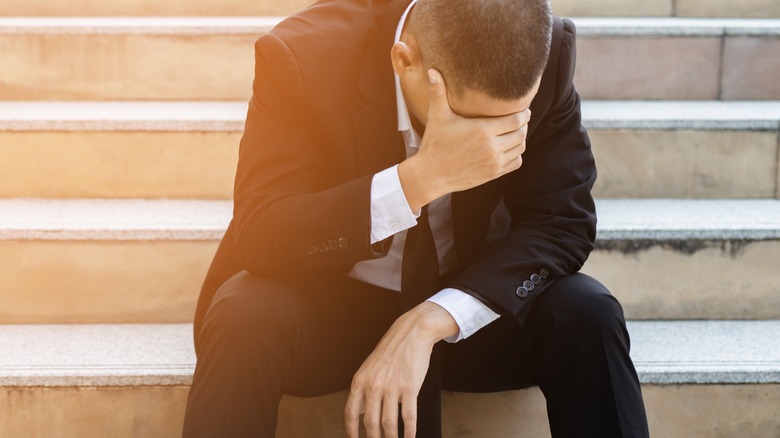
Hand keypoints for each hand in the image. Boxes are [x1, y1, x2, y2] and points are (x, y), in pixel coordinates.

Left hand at [344, 302, 457, 437]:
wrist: (411, 333)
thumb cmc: (391, 351)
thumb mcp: (369, 368)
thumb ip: (364, 390)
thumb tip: (359, 413)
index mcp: (360, 380)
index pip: (350, 413)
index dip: (351, 432)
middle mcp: (373, 385)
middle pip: (370, 423)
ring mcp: (391, 387)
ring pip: (389, 424)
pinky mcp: (410, 388)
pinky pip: (408, 417)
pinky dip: (409, 432)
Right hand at [398, 69, 529, 211]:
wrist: (431, 174)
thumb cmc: (434, 144)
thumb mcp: (437, 116)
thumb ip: (438, 92)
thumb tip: (432, 70)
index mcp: (483, 130)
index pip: (516, 119)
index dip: (523, 113)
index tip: (523, 109)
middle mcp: (492, 147)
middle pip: (521, 133)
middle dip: (523, 125)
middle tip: (520, 118)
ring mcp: (494, 162)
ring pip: (521, 148)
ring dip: (521, 139)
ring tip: (515, 132)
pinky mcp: (493, 174)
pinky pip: (516, 163)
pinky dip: (517, 155)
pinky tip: (509, 148)